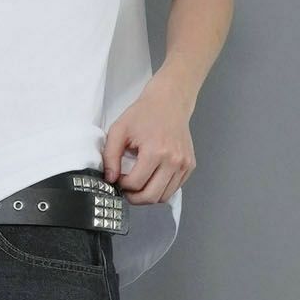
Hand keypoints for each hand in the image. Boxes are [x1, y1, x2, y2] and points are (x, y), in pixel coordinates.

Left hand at [101, 77, 196, 204]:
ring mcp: (184, 165)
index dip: (122, 185)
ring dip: (148, 195)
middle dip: (134, 197)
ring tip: (138, 183)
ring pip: (164, 197)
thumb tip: (110, 179)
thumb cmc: (144, 114)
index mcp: (156, 151)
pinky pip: (174, 189)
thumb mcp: (119, 130)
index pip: (136, 184)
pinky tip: (152, 177)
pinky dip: (161, 189)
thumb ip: (110, 156)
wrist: (170, 102)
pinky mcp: (190, 166)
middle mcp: (174, 161)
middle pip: (151, 196)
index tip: (118, 177)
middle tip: (126, 189)